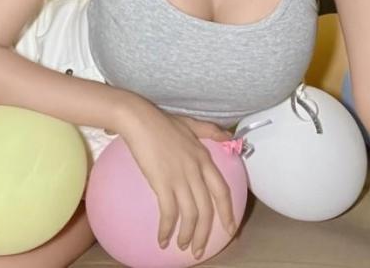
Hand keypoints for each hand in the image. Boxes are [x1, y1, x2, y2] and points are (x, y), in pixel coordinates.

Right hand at [115, 100, 236, 259]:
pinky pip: (168, 213)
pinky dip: (167, 229)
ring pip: (191, 215)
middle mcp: (196, 171)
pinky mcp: (162, 183)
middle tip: (200, 250)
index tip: (230, 229)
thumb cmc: (163, 121)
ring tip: (183, 246)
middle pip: (207, 210)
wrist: (139, 120)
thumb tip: (230, 137)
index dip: (228, 212)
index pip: (222, 191)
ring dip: (188, 235)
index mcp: (204, 158)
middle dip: (205, 234)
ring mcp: (180, 177)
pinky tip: (162, 239)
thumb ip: (211, 132)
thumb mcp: (192, 124)